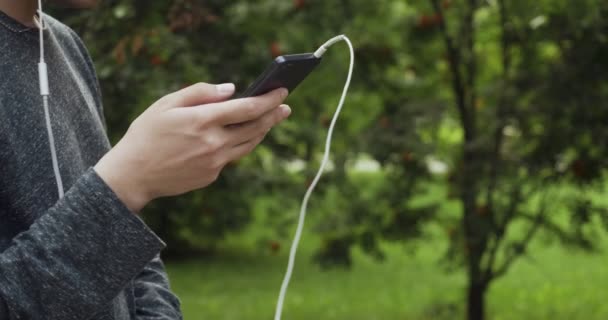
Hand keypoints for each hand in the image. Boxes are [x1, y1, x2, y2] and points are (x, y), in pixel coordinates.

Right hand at [94, 83, 289, 212]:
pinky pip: (230, 157)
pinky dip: (237, 144)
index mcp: (202, 120)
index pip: (247, 108)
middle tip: (285, 107)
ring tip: (270, 120)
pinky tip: (239, 136)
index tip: (282, 92)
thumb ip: (200, 92)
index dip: (269, 99)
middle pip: (255, 128)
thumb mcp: (166, 104)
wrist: (133, 175)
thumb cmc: (146, 134)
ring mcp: (214, 163)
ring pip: (249, 144)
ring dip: (262, 131)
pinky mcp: (212, 175)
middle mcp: (213, 143)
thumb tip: (231, 89)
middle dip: (273, 115)